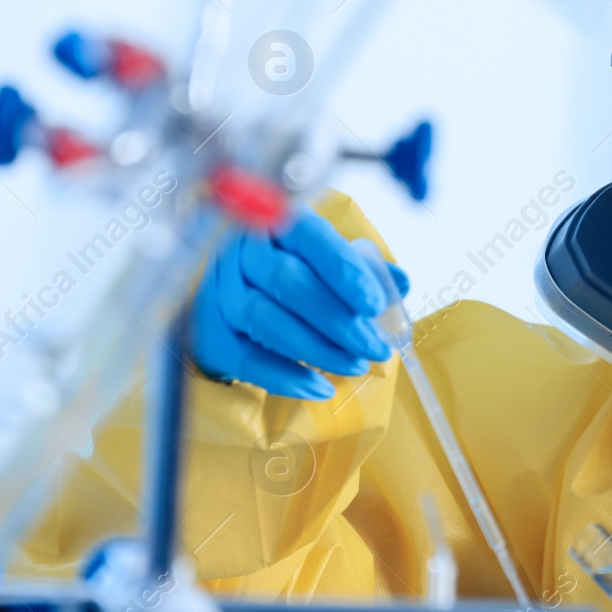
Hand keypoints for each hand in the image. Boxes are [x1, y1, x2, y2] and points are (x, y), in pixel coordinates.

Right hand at [190, 205, 408, 399]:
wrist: (228, 304)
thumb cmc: (288, 277)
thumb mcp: (325, 263)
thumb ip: (363, 271)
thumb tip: (401, 283)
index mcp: (277, 224)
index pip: (308, 236)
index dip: (343, 270)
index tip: (376, 304)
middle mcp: (243, 251)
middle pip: (287, 281)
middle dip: (339, 321)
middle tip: (376, 348)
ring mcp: (221, 291)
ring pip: (265, 319)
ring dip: (317, 349)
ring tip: (356, 366)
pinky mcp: (210, 332)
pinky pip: (246, 357)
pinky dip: (286, 377)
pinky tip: (320, 387)